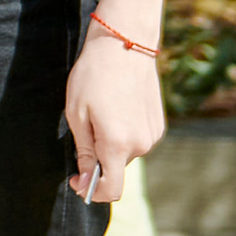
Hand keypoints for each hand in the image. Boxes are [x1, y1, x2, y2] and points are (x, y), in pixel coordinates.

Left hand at [65, 23, 165, 204]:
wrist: (124, 44)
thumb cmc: (93, 77)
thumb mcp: (77, 115)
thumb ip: (84, 152)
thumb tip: (86, 181)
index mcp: (117, 144)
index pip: (111, 190)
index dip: (91, 191)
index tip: (77, 179)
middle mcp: (141, 144)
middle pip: (115, 169)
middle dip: (98, 158)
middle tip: (86, 126)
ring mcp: (153, 135)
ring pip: (126, 154)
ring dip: (111, 144)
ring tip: (102, 111)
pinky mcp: (159, 124)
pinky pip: (137, 140)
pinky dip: (124, 133)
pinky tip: (117, 108)